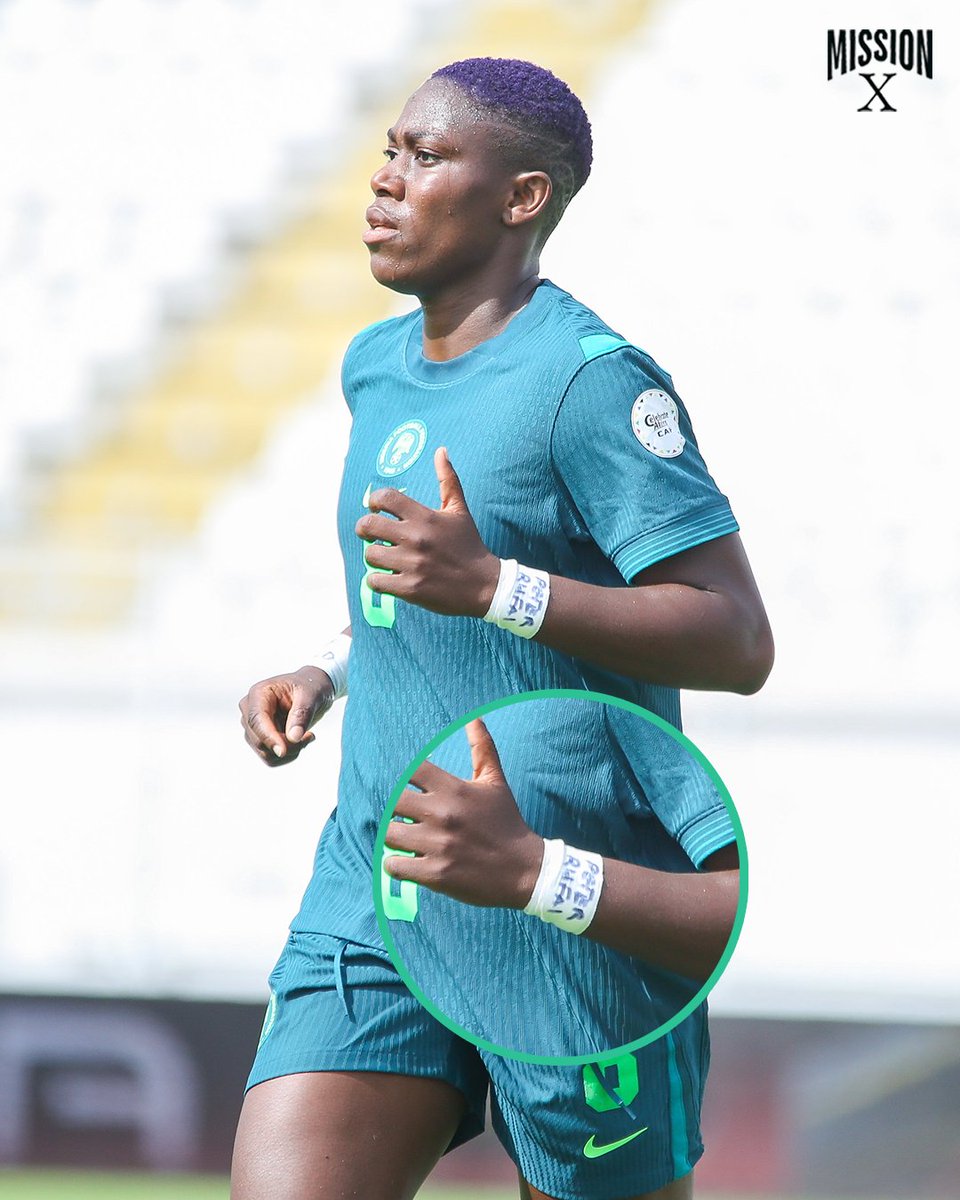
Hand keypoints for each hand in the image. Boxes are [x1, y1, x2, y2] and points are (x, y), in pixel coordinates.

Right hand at [238, 665, 333, 765]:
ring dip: (290, 751)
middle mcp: (250, 710)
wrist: (310, 692)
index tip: (282, 751)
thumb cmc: (309, 688)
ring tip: (307, 736)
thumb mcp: (311, 695)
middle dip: (287, 745)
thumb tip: (293, 737)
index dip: (268, 737)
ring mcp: (252, 726)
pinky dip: (288, 755)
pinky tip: (300, 742)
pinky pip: (270, 758)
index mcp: (259, 693)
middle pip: (259, 740)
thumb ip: (302, 714)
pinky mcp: (259, 739)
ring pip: (264, 752)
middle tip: (310, 736)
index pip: (256, 719)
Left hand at [355, 447, 499, 617]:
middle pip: (368, 526)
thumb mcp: (459, 510)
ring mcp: (411, 564)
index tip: (375, 509)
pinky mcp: (410, 588)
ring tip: (384, 558)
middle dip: (363, 529)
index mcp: (425, 517)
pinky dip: (377, 580)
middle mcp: (416, 538)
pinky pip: (375, 581)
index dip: (373, 501)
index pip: (385, 498)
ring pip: (370, 555)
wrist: (484, 584)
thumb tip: (441, 450)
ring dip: (374, 557)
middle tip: (369, 534)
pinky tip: (388, 578)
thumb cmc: (468, 545)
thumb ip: (448, 480)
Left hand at [384, 719, 544, 907]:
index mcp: (454, 790)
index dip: (405, 781)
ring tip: (405, 840)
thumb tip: (475, 718)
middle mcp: (443, 814)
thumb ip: (482, 748)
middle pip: (392, 804)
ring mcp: (437, 846)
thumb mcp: (495, 782)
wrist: (524, 869)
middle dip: (395, 811)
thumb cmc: (507, 822)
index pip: (411, 772)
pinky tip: (406, 862)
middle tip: (406, 818)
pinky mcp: (435, 874)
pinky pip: (394, 866)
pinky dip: (394, 865)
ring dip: (393, 838)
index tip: (413, 791)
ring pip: (389, 836)